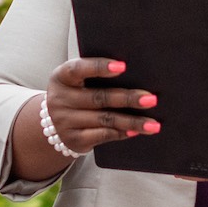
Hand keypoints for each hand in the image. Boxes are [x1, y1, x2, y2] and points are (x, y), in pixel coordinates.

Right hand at [43, 57, 159, 153]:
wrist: (55, 125)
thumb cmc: (75, 95)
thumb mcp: (77, 82)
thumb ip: (96, 76)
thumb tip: (137, 76)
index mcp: (61, 77)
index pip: (78, 68)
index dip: (99, 66)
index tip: (123, 66)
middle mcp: (60, 99)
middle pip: (98, 97)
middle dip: (128, 98)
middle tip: (150, 99)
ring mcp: (65, 121)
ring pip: (105, 119)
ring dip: (132, 121)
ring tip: (152, 123)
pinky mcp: (74, 140)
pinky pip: (102, 135)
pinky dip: (122, 133)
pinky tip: (136, 131)